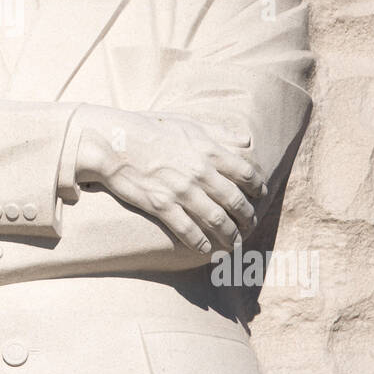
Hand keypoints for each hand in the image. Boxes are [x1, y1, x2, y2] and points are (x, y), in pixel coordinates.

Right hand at [72, 106, 265, 253]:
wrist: (113, 142)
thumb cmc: (150, 128)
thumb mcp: (188, 123)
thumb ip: (219, 132)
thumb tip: (246, 141)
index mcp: (209, 150)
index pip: (247, 173)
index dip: (258, 188)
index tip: (260, 196)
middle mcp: (200, 172)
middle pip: (235, 201)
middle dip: (247, 217)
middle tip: (250, 225)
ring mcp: (181, 191)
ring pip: (217, 220)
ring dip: (230, 236)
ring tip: (234, 243)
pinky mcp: (162, 205)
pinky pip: (188, 230)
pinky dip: (201, 243)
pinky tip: (206, 250)